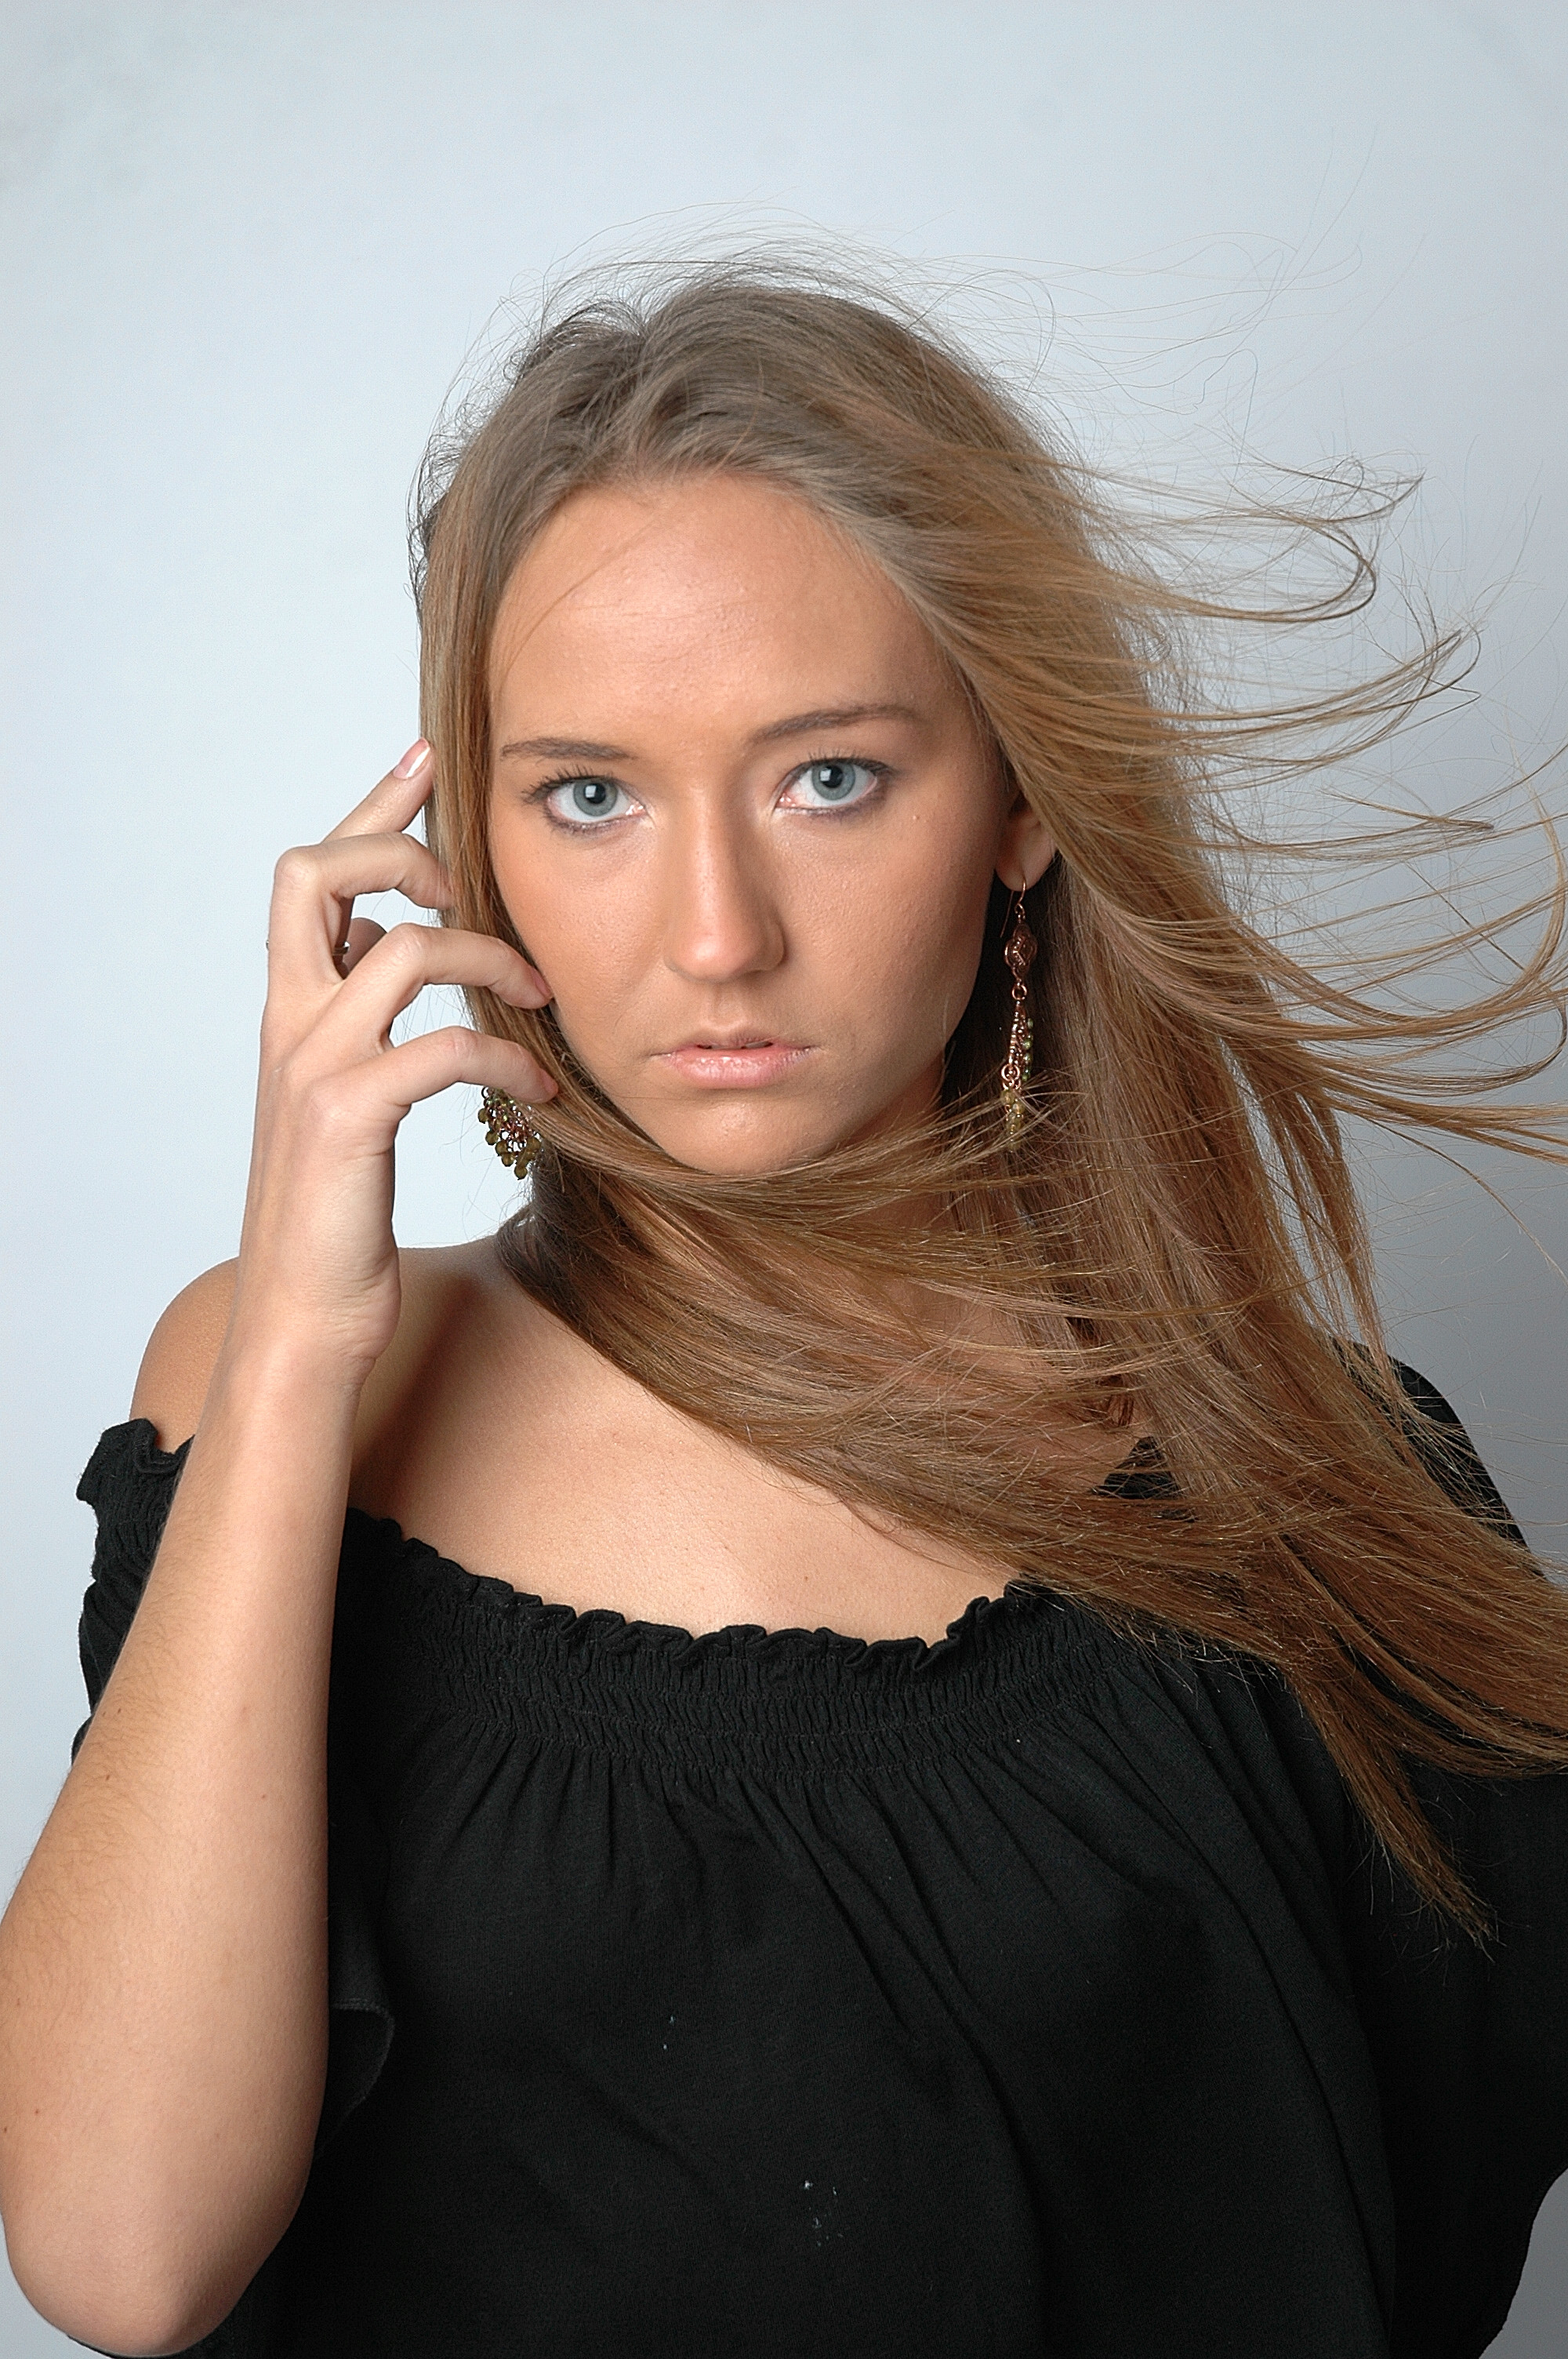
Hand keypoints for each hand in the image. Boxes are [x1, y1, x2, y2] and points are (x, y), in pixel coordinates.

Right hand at [229, 743, 553, 1381]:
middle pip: (312, 871)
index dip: (371, 806)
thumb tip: (430, 980)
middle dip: (398, 846)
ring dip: (488, 956)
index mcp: (291, 1010)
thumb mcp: (353, 1104)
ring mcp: (313, 1067)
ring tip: (543, 995)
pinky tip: (540, 1086)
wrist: (303, 1317)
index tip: (428, 757)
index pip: (312, 875)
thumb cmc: (338, 1217)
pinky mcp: (347, 1120)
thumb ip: (375, 1034)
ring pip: (397, 948)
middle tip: (467, 883)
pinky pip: (439, 1047)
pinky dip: (504, 1054)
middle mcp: (290, 1023)